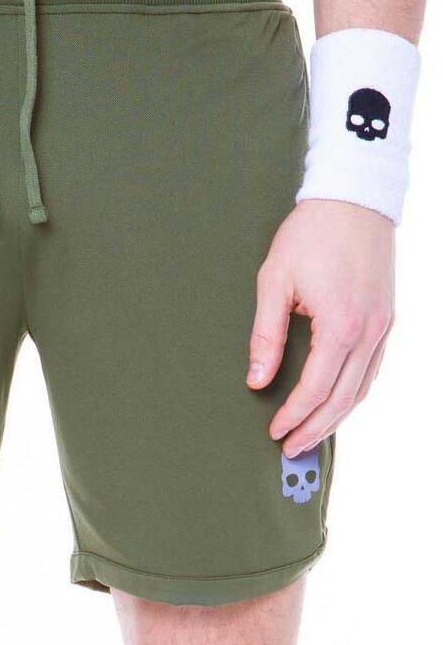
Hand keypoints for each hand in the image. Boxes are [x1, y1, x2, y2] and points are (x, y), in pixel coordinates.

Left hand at [248, 200, 394, 456]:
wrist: (354, 196)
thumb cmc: (311, 232)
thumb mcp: (275, 280)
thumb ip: (266, 335)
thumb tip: (258, 380)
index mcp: (341, 324)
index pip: (315, 388)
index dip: (294, 416)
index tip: (275, 431)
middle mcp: (369, 331)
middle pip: (342, 399)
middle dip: (315, 428)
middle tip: (291, 448)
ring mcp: (383, 326)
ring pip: (362, 389)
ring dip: (336, 417)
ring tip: (311, 435)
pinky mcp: (387, 318)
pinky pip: (372, 369)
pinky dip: (353, 393)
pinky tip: (336, 403)